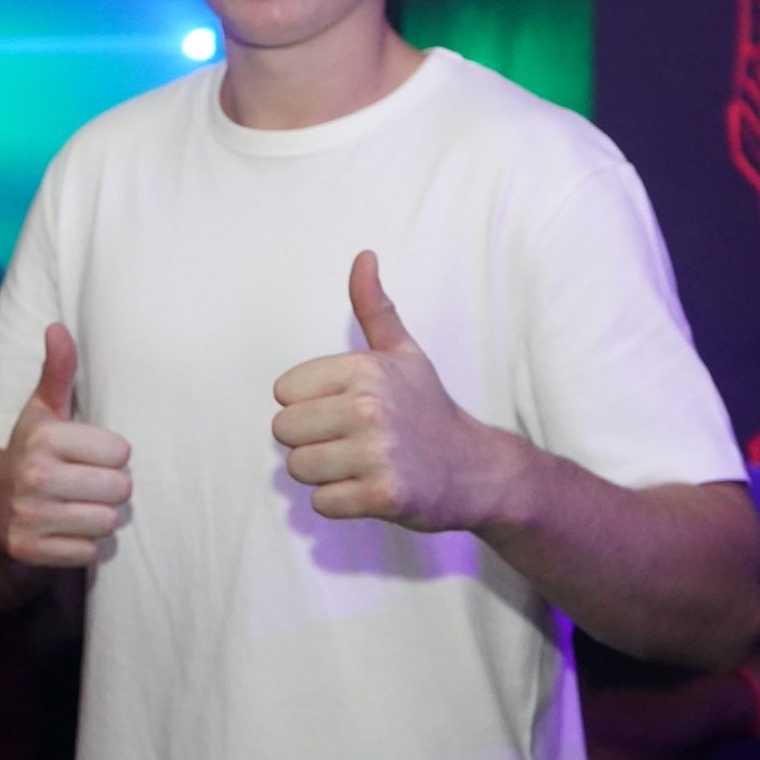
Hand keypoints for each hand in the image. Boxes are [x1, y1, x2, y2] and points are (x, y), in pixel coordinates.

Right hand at [0, 324, 131, 568]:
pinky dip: (85, 546)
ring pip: (108, 522)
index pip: (121, 452)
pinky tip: (67, 530)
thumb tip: (57, 327)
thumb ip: (58, 372)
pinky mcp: (30, 550)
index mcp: (44, 437)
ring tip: (80, 507)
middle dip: (110, 489)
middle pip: (119, 489)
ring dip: (101, 518)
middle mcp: (34, 476)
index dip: (111, 455)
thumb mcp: (41, 411)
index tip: (88, 456)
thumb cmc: (29, 452)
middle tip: (87, 484)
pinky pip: (90, 553)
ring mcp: (30, 516)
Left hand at [270, 252, 514, 530]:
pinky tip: (370, 488)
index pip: (283, 392)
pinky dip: (340, 502)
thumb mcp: (404, 353)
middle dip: (311, 441)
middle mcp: (370, 407)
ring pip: (299, 468)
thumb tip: (363, 256)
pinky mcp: (383, 494)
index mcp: (366, 369)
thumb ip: (374, 307)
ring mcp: (377, 452)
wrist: (476, 469)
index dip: (308, 405)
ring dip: (323, 473)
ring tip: (361, 464)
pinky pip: (322, 503)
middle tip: (352, 442)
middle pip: (284, 431)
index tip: (345, 410)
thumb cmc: (429, 410)